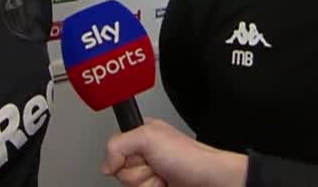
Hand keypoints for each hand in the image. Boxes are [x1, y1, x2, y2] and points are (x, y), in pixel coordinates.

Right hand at [101, 118, 248, 186]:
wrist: (211, 182)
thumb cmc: (190, 157)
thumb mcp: (148, 137)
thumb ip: (118, 144)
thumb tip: (106, 165)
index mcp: (141, 135)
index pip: (114, 148)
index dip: (123, 155)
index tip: (138, 155)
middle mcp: (144, 155)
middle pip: (120, 171)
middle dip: (138, 172)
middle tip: (156, 166)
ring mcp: (150, 175)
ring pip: (129, 186)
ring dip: (147, 185)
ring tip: (164, 176)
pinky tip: (165, 185)